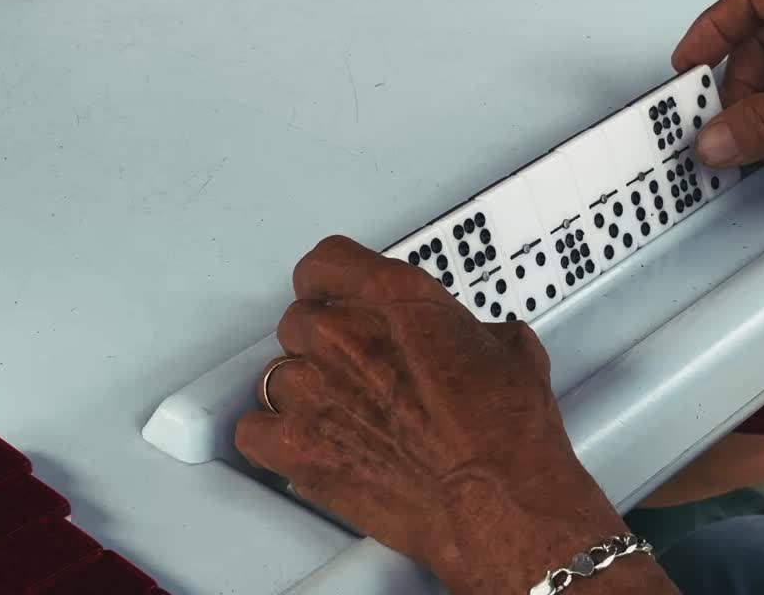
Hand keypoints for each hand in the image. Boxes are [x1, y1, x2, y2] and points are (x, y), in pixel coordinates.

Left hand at [235, 237, 675, 593]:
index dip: (330, 282)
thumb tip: (464, 340)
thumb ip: (464, 329)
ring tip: (344, 417)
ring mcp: (314, 389)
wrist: (500, 501)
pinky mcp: (296, 446)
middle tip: (358, 371)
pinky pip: (253, 431)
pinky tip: (304, 443)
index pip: (327, 262)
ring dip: (304, 391)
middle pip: (299, 320)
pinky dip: (273, 438)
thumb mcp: (510, 350)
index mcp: (394, 296)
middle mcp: (345, 334)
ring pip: (277, 374)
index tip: (333, 293)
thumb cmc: (508, 435)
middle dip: (325, 343)